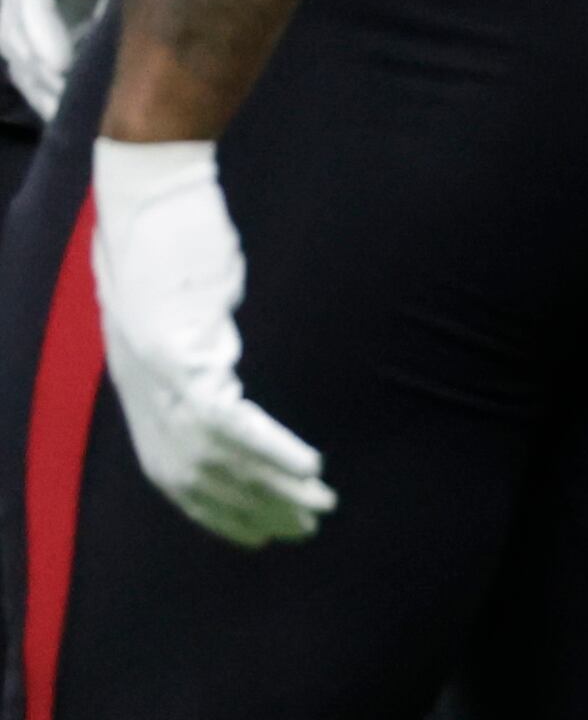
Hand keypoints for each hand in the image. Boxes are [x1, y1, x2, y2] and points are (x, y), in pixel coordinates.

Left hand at [87, 139, 333, 545]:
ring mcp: (157, 374)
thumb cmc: (167, 234)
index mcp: (137, 380)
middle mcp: (141, 387)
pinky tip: (309, 469)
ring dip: (272, 490)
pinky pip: (231, 422)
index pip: (170, 470)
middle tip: (299, 532)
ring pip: (216, 459)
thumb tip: (214, 371)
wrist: (149, 184)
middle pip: (195, 475)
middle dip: (249, 510)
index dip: (212, 509)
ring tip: (317, 508)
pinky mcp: (182, 353)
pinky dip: (272, 451)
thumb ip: (185, 347)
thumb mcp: (169, 303)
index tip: (255, 535)